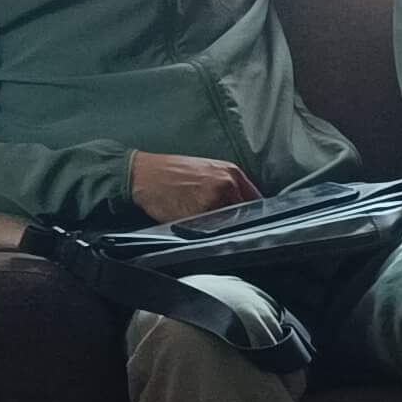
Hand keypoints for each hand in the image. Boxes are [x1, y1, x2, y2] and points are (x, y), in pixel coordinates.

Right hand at [129, 152, 258, 222]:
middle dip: (241, 222)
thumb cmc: (171, 172)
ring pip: (230, 224)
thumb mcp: (206, 170)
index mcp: (231, 172)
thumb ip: (228, 185)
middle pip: (247, 213)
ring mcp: (214, 200)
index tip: (253, 222)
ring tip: (208, 224)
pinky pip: (212, 230)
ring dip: (224, 228)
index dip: (255, 213)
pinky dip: (208, 232)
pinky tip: (196, 226)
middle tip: (229, 226)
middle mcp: (226, 184)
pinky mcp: (200, 214)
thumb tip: (243, 206)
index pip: (257, 199)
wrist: (143, 174)